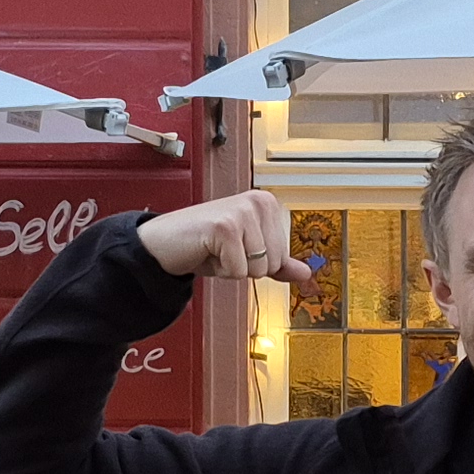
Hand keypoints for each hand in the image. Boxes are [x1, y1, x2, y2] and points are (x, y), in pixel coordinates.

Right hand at [135, 189, 313, 282]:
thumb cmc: (205, 244)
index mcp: (267, 204)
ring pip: (257, 269)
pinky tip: (207, 252)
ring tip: (215, 250)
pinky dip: (220, 270)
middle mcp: (258, 201)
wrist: (166, 243)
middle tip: (224, 250)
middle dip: (246, 266)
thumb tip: (307, 272)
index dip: (258, 262)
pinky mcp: (225, 227)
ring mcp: (241, 212)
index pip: (283, 256)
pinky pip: (238, 270)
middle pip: (273, 263)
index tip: (237, 247)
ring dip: (233, 268)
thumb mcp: (247, 253)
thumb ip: (278, 262)